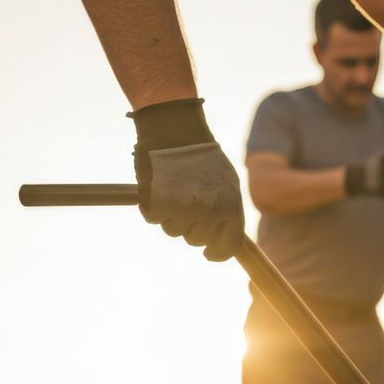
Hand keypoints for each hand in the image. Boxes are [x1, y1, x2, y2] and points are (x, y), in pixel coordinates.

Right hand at [131, 98, 245, 259]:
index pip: (227, 247)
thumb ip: (229, 211)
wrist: (175, 129)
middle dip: (191, 226)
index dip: (217, 254)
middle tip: (187, 201)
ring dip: (171, 215)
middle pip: (196, 240)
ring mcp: (182, 211)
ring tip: (174, 188)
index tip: (208, 254)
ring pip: (173, 231)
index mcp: (230, 208)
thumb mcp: (227, 182)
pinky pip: (153, 218)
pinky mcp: (156, 205)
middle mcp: (208, 214)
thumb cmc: (202, 155)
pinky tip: (158, 185)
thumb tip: (227, 240)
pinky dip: (153, 205)